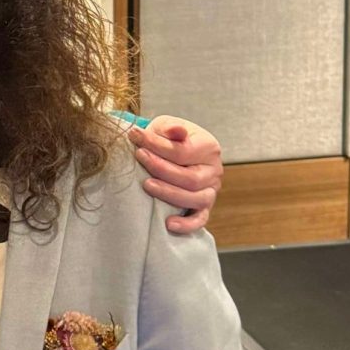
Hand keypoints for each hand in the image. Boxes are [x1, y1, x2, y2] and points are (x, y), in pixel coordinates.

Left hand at [128, 116, 222, 233]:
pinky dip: (187, 224)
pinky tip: (169, 224)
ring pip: (196, 199)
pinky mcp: (204, 207)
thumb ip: (170, 128)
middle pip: (191, 178)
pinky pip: (200, 219)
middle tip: (139, 158)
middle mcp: (214, 170)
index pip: (183, 151)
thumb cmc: (166, 137)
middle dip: (161, 169)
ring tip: (146, 185)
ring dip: (169, 194)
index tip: (136, 139)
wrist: (170, 150)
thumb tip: (176, 130)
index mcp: (209, 147)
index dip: (158, 146)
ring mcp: (210, 190)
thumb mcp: (166, 125)